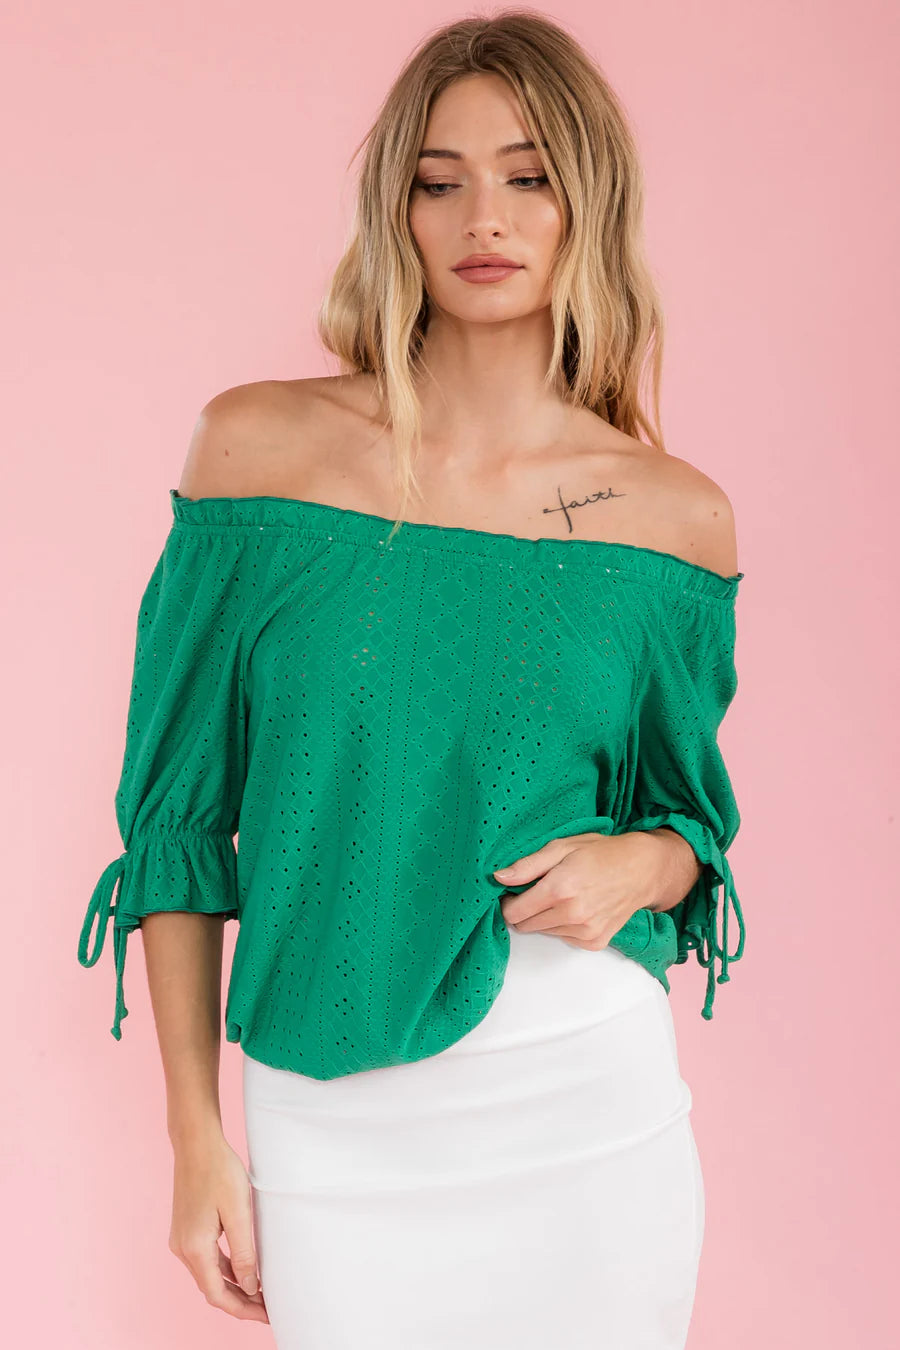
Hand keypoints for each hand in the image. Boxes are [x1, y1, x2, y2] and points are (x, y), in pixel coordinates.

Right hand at [168, 1133, 268, 1322]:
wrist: (196, 1144)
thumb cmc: (219, 1171)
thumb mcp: (238, 1212)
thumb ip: (244, 1253)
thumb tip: (251, 1287)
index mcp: (194, 1248)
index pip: (218, 1295)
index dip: (242, 1309)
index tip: (266, 1315)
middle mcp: (182, 1249)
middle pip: (212, 1289)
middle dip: (240, 1301)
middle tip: (267, 1307)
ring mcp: (182, 1239)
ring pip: (208, 1275)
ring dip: (233, 1286)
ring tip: (259, 1292)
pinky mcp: (186, 1229)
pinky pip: (205, 1259)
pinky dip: (224, 1269)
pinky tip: (242, 1269)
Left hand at [494, 831, 660, 949]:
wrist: (642, 869)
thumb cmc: (601, 853)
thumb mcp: (561, 847)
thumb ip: (527, 865)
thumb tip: (499, 878)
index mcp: (560, 888)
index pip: (514, 912)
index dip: (509, 902)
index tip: (514, 892)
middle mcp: (572, 914)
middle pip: (526, 925)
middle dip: (526, 909)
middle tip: (540, 890)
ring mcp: (585, 931)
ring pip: (544, 932)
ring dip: (545, 917)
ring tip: (564, 896)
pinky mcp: (595, 941)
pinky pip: (564, 938)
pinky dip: (564, 925)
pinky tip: (577, 907)